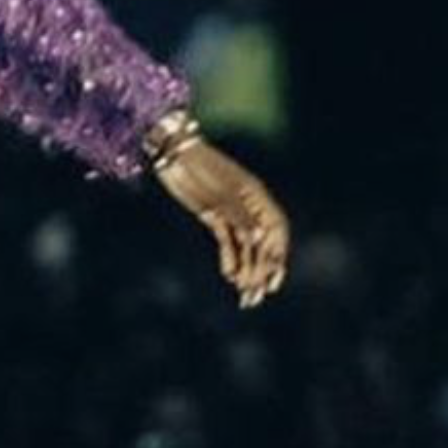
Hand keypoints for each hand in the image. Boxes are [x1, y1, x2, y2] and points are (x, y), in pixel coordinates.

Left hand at [154, 137, 289, 306]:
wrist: (170, 150)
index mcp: (255, 195)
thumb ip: (239, 214)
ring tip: (244, 296)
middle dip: (261, 272)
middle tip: (256, 297)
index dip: (278, 254)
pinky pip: (227, 241)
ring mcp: (230, 210)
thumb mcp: (218, 192)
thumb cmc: (197, 166)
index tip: (273, 279)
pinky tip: (229, 275)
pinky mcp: (213, 214)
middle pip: (262, 242)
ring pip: (245, 246)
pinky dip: (230, 258)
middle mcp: (247, 204)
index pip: (276, 229)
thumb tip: (262, 237)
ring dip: (246, 271)